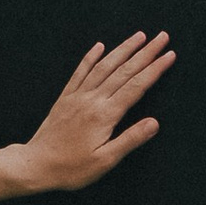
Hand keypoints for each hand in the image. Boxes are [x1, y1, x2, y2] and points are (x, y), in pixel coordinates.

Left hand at [22, 34, 174, 190]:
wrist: (35, 165)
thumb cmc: (71, 168)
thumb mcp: (105, 161)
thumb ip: (130, 139)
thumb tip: (154, 123)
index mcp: (105, 115)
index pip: (136, 86)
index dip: (154, 69)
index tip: (169, 55)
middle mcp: (92, 99)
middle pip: (124, 71)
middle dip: (145, 52)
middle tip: (162, 37)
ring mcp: (77, 96)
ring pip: (104, 66)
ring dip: (123, 49)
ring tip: (139, 36)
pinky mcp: (65, 98)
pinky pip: (80, 72)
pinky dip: (91, 57)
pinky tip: (100, 46)